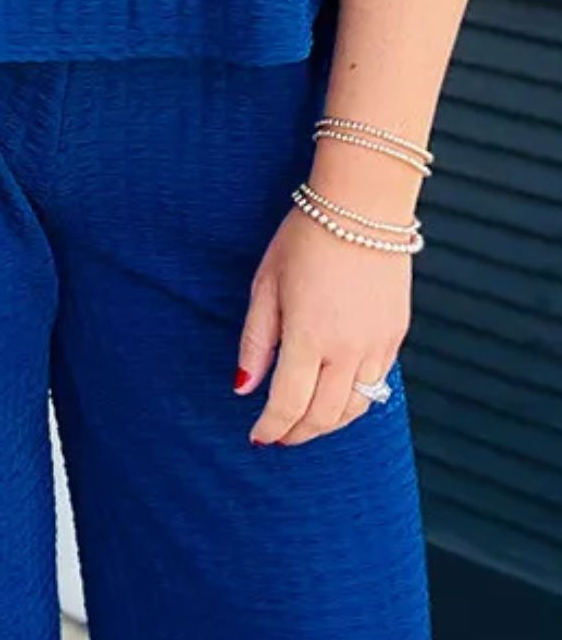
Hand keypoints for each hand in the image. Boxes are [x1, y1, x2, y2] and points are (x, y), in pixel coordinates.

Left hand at [235, 205, 411, 446]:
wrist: (364, 203)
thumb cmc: (307, 236)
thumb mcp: (266, 286)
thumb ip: (256, 343)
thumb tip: (244, 388)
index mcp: (309, 337)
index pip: (288, 405)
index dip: (271, 428)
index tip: (258, 437)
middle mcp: (347, 348)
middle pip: (323, 416)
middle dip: (298, 434)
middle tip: (280, 436)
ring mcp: (377, 344)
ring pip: (355, 408)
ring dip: (327, 424)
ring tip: (306, 423)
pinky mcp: (396, 334)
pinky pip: (377, 385)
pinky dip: (354, 402)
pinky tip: (335, 397)